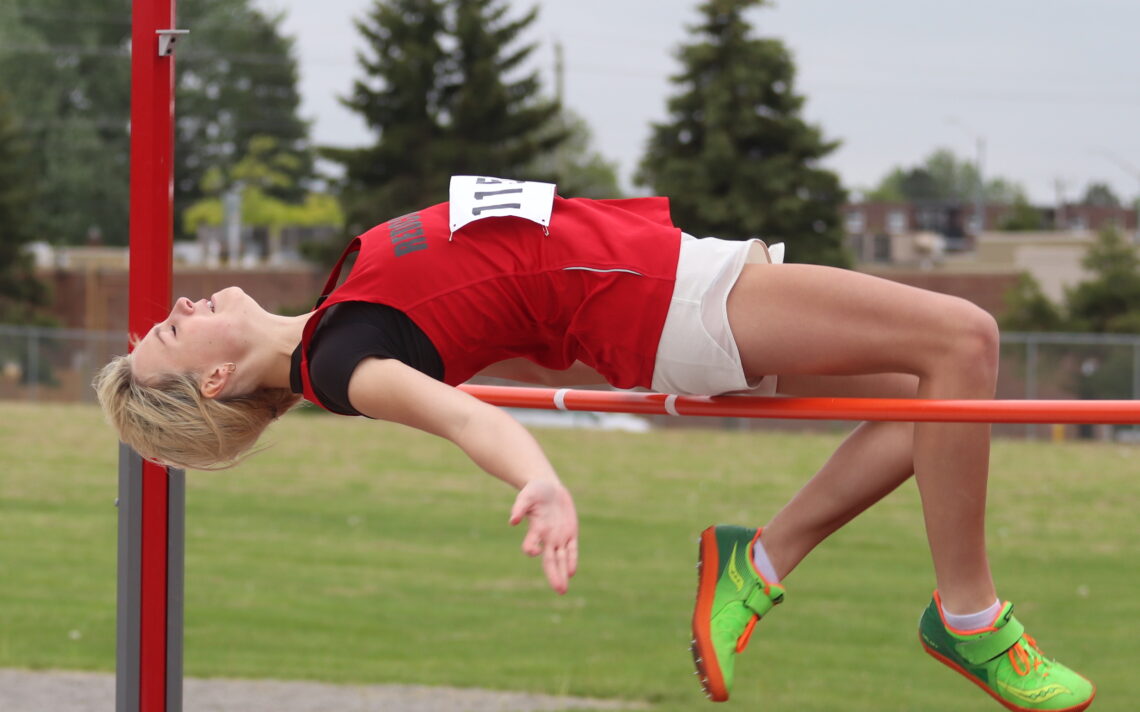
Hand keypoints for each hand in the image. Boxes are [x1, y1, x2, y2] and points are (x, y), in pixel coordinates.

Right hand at [508, 479, 578, 593]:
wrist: (549, 487)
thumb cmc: (534, 491)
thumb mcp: (526, 495)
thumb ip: (519, 507)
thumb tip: (513, 521)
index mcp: (535, 530)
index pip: (531, 546)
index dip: (531, 549)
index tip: (533, 551)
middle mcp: (546, 537)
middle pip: (550, 561)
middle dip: (554, 575)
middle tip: (559, 590)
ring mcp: (559, 536)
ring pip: (561, 559)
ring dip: (562, 573)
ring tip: (562, 590)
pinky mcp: (570, 532)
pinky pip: (572, 549)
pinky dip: (572, 560)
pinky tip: (571, 572)